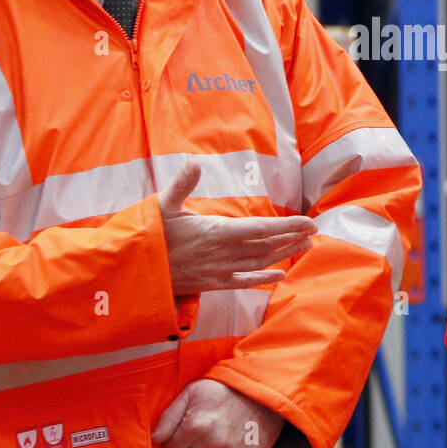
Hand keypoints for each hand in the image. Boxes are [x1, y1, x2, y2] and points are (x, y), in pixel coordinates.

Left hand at [151, 378, 284, 447]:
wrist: (261, 394)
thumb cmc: (222, 391)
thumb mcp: (192, 393)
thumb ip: (169, 416)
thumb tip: (155, 439)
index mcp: (196, 426)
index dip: (173, 440)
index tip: (183, 432)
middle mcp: (212, 445)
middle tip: (195, 439)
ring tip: (208, 447)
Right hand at [158, 158, 316, 297]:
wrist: (132, 272)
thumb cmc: (148, 235)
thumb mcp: (163, 205)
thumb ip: (182, 184)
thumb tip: (194, 162)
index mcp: (216, 231)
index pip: (261, 229)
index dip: (288, 226)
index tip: (310, 222)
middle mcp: (223, 253)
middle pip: (266, 246)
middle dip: (293, 238)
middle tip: (315, 231)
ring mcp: (219, 271)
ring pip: (260, 263)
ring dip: (284, 254)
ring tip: (305, 245)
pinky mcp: (212, 284)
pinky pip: (244, 282)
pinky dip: (264, 279)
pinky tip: (280, 275)